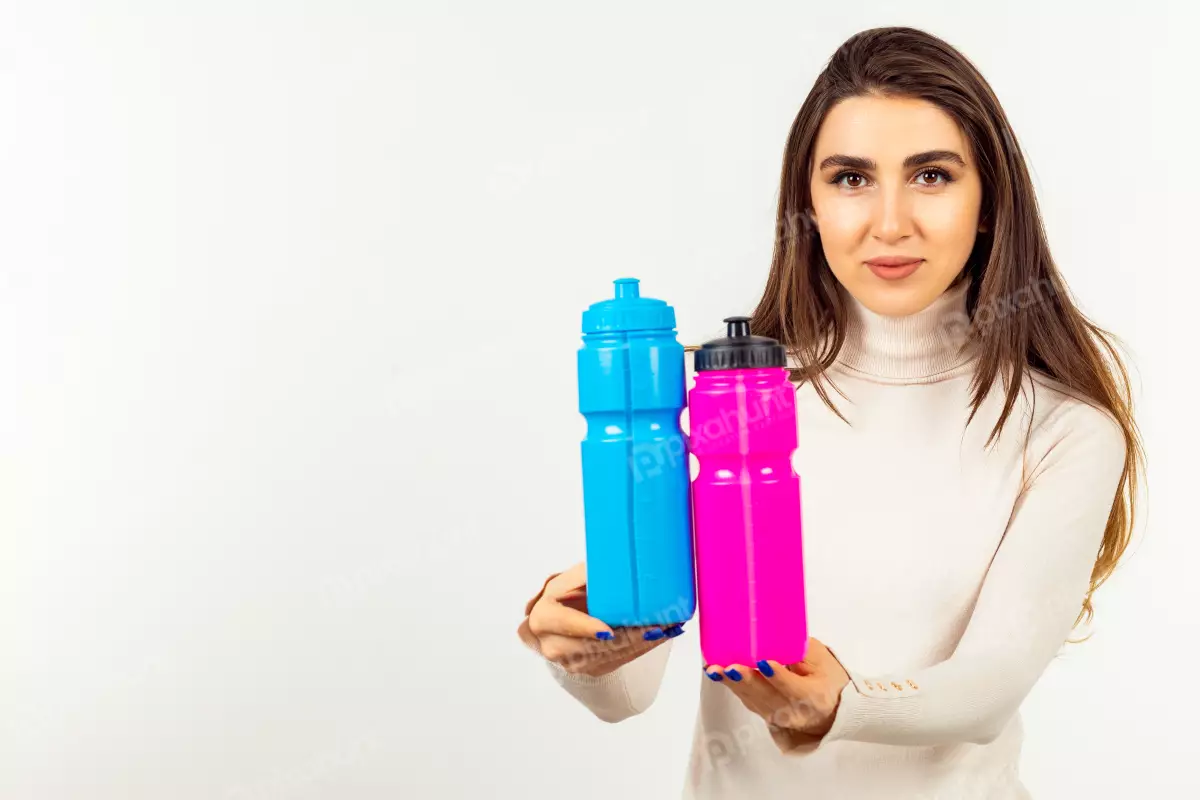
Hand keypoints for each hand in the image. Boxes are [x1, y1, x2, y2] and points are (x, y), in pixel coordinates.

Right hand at [516, 562, 684, 677]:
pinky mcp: (591, 669)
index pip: (564, 623)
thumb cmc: (567, 597)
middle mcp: (553, 644)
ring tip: (665, 627)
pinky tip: (659, 635)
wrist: (560, 627)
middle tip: (654, 626)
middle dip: (626, 636)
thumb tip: (616, 557)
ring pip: (610, 655)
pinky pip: (619, 660)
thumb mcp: (568, 581)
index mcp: (544, 617)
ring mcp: (571, 661)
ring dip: (640, 642)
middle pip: (592, 645)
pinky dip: (641, 647)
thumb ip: (585, 575)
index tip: (608, 629)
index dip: (586, 627)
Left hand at [706, 636, 849, 750]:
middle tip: (731, 668)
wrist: (831, 712)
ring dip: (732, 684)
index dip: (778, 676)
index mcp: (813, 697)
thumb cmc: (828, 681)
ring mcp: (776, 716)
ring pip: (753, 699)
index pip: (793, 688)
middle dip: (747, 681)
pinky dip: (731, 686)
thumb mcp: (823, 662)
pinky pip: (746, 699)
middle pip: (768, 696)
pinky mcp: (764, 713)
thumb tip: (778, 631)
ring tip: (715, 670)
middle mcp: (793, 711)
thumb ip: (802, 650)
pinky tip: (717, 673)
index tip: (764, 663)